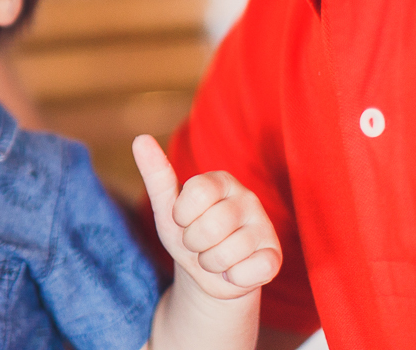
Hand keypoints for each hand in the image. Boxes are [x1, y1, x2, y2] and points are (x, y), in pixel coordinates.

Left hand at [133, 135, 281, 299]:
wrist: (206, 274)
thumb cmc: (187, 233)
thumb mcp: (166, 207)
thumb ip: (156, 174)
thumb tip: (141, 138)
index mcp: (222, 181)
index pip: (197, 192)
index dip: (182, 215)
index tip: (183, 219)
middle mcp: (248, 199)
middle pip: (211, 226)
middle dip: (194, 242)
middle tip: (199, 242)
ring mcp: (265, 227)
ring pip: (227, 253)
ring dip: (210, 262)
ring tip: (214, 256)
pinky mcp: (274, 257)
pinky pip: (249, 271)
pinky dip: (232, 277)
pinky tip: (235, 270)